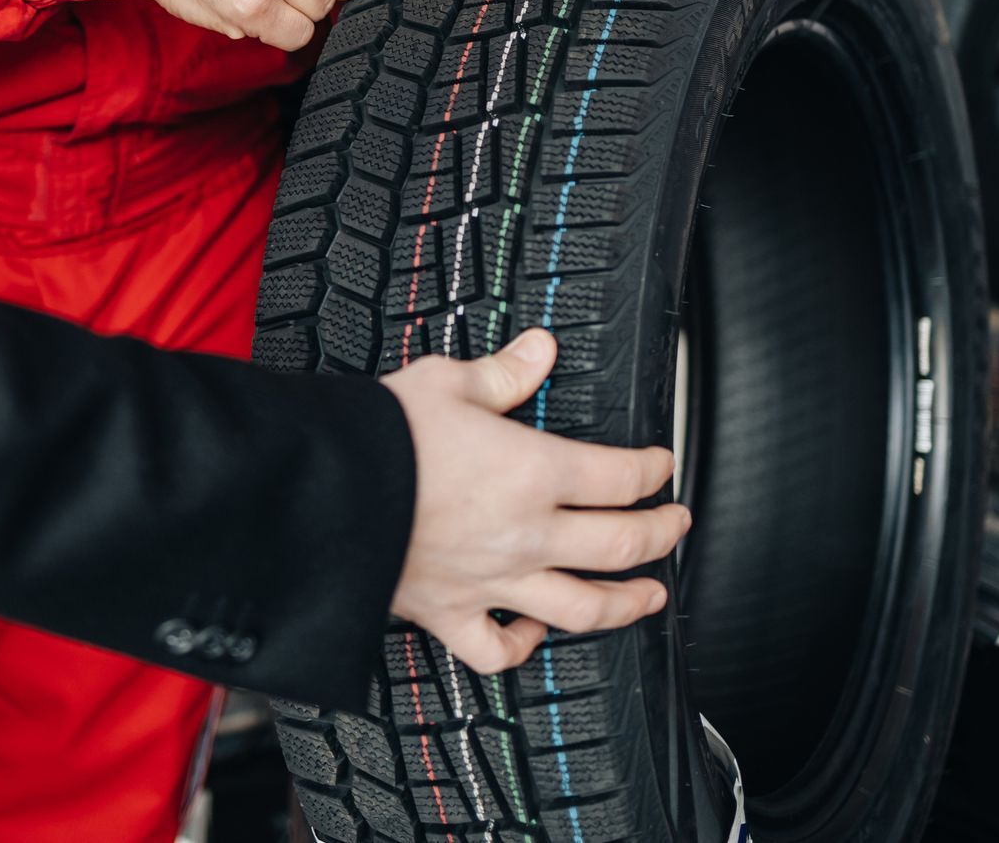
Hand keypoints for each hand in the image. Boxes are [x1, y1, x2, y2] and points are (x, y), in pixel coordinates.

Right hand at [382, 328, 686, 674]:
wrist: (319, 491)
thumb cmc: (382, 435)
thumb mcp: (447, 382)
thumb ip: (505, 372)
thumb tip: (543, 348)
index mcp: (533, 471)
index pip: (621, 477)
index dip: (653, 469)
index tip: (661, 463)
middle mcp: (525, 534)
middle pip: (621, 545)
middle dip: (662, 534)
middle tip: (678, 524)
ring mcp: (492, 582)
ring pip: (582, 608)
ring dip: (626, 603)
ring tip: (648, 596)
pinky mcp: (450, 613)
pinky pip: (499, 650)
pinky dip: (525, 645)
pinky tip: (534, 630)